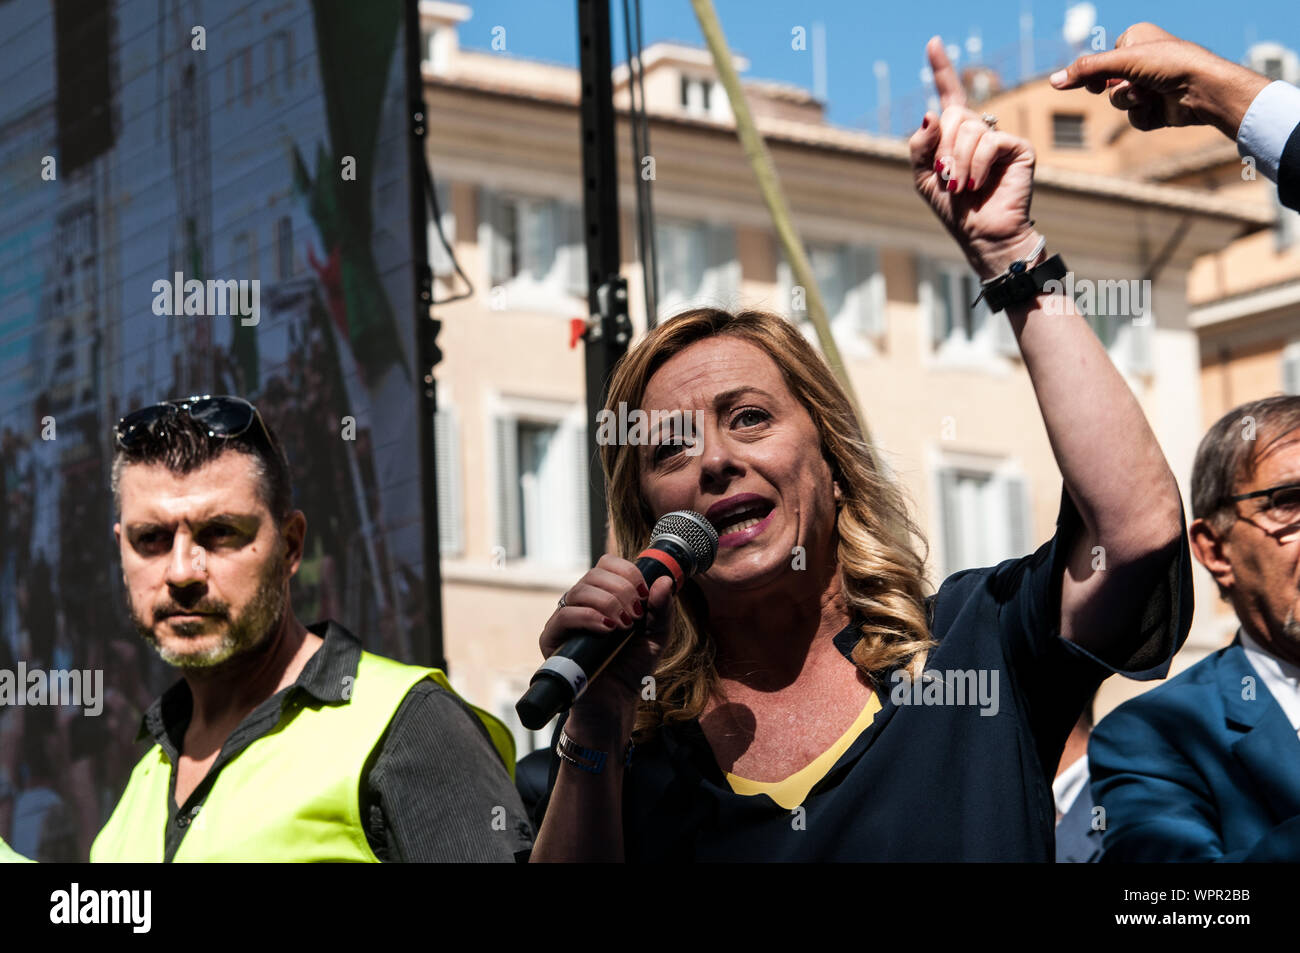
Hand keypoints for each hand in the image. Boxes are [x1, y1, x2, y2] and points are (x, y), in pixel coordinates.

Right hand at [539, 554, 676, 728]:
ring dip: (608, 603)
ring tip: (625, 625)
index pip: (607, 564)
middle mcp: (581, 603)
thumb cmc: (632, 668)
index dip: (627, 572)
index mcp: (604, 596)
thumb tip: (665, 581)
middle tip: (636, 615)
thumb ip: (663, 609)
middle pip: (594, 574)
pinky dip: (588, 617)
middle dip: (622, 590)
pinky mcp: (552, 639)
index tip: (644, 594)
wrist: (616, 704)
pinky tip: (607, 629)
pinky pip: (563, 616)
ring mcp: (565, 620)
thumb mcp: (657, 636)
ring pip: (579, 591)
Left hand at [911, 36, 1039, 280]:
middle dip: (942, 148)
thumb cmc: (954, 209)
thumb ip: (921, 145)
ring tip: (961, 186)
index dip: (941, 69)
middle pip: (953, 115)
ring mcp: (1001, 137)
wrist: (980, 236)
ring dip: (956, 162)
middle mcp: (980, 131)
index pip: (949, 95)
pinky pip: (989, 142)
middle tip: (947, 177)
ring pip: (969, 130)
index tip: (932, 42)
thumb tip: (931, 112)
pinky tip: (977, 183)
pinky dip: (976, 165)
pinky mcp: (1019, 148)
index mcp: (956, 135)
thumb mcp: (924, 177)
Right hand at [1049, 22, 1270, 138]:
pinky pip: (1133, 118)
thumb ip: (1087, 70)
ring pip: (1118, 103)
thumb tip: (1053, 81)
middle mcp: (1142, 61)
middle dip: (1117, 89)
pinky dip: (1141, 116)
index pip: (1101, 60)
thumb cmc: (1169, 64)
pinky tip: (1158, 108)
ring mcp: (1149, 86)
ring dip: (1129, 102)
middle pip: (1106, 84)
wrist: (1203, 89)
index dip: (1099, 72)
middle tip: (1131, 84)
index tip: (1100, 79)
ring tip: (1149, 95)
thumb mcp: (1122, 61)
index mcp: (1136, 40)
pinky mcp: (1156, 108)